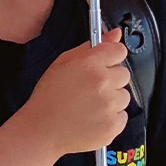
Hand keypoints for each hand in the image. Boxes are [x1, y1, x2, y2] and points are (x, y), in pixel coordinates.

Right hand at [24, 28, 130, 157]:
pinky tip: (92, 118)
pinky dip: (111, 119)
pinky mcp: (113, 125)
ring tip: (89, 106)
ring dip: (111, 100)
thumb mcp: (64, 62)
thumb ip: (92, 46)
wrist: (41, 131)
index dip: (111, 58)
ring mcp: (110, 105)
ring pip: (124, 96)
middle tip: (90, 89)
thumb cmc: (49, 97)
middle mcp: (103, 82)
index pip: (119, 51)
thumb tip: (114, 34)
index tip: (104, 65)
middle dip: (110, 80)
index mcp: (90, 63)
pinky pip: (122, 116)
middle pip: (123, 74)